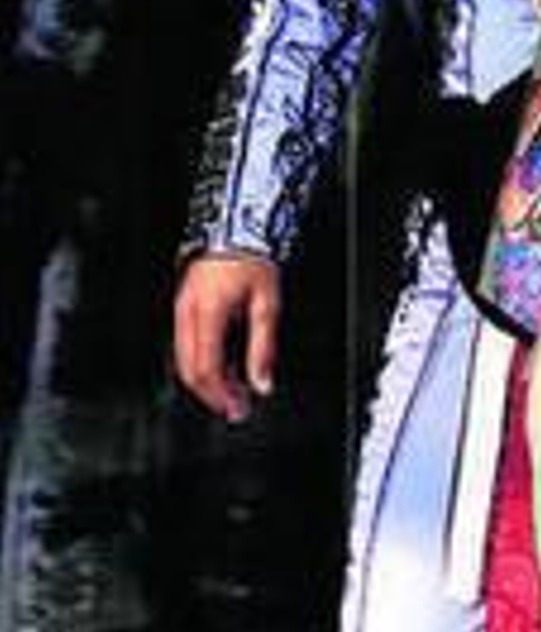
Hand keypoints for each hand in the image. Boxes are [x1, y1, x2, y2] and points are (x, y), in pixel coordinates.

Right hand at [173, 253, 281, 423]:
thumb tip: (263, 384)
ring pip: (184, 357)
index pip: (206, 369)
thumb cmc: (253, 257)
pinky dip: (203, 360)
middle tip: (236, 407)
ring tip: (234, 390)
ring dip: (208, 379)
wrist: (237, 222)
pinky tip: (225, 366)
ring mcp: (182, 306)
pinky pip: (187, 341)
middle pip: (189, 368)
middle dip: (212, 393)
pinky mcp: (185, 302)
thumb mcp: (267, 304)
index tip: (239, 409)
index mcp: (207, 314)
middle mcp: (187, 312)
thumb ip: (263, 347)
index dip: (221, 395)